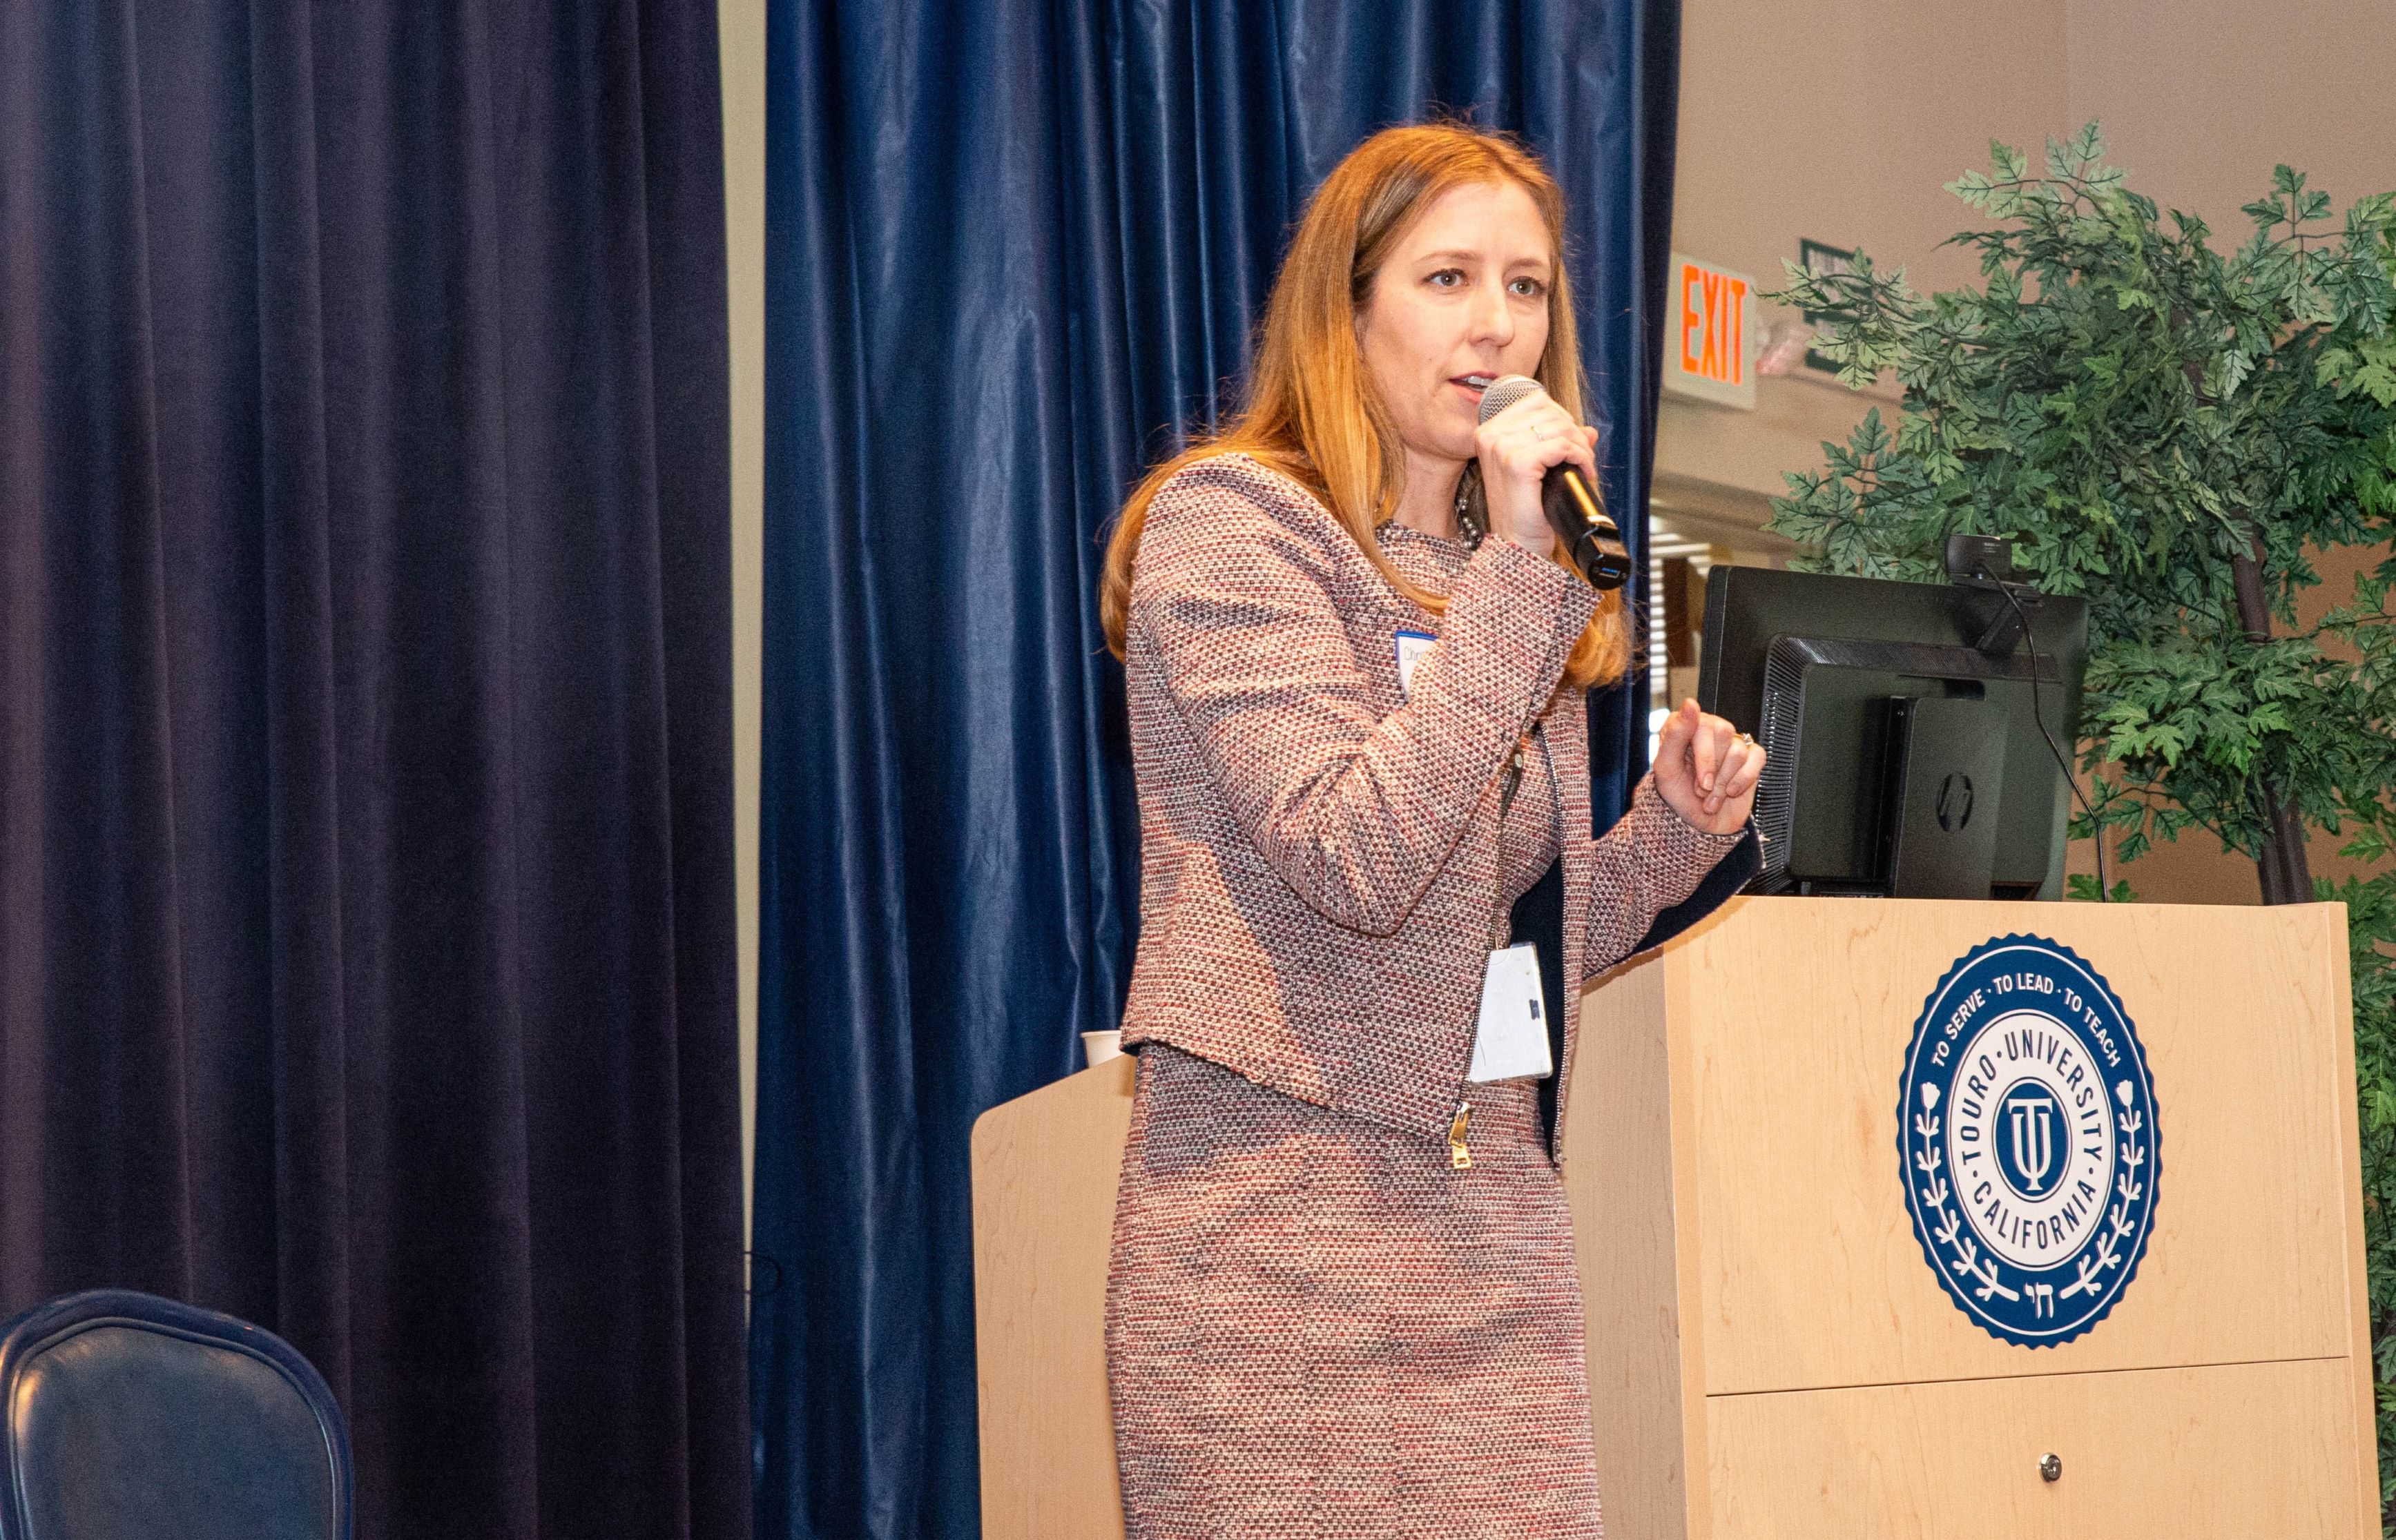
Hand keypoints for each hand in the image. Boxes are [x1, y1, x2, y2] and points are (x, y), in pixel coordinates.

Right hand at [1471, 383, 1596, 556]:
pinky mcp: (1517, 462)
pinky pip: (1563, 446)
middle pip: (1550, 411)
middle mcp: (1490, 435)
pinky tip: (1583, 473)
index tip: (1571, 442)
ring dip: (1581, 447)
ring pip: (1560, 427)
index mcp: (1489, 432)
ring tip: (1583, 467)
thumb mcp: (1540, 470)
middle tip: (1581, 458)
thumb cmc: (1525, 512)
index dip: (1562, 418)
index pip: (1536, 401)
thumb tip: (1589, 431)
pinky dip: (1581, 458)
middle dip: (1574, 433)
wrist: (1517, 545)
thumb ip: (1559, 443)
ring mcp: (1501, 447)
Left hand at [1653, 699, 1762, 834]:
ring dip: (1724, 782)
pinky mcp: (1750, 758)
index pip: (1701, 723)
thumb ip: (1676, 734)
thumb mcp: (1666, 768)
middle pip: (1723, 733)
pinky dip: (1743, 780)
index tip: (1699, 778)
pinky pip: (1756, 758)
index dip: (1703, 755)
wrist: (1699, 825)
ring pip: (1738, 751)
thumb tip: (1691, 703)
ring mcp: (1731, 743)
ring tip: (1711, 796)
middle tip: (1701, 789)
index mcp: (1685, 728)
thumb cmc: (1678, 797)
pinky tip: (1731, 791)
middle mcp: (1709, 731)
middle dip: (1712, 770)